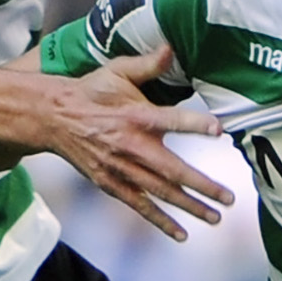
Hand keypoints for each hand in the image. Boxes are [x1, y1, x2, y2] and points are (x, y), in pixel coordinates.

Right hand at [38, 45, 231, 240]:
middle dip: (201, 185)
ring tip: (215, 217)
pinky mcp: (111, 183)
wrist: (52, 117)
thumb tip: (172, 47)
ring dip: (188, 206)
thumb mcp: (117, 72)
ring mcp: (120, 168)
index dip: (193, 124)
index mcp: (134, 115)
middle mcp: (129, 145)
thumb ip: (147, 64)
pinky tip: (182, 233)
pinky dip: (160, 220)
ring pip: (159, 192)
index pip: (169, 120)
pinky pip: (139, 205)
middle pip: (170, 169)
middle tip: (229, 198)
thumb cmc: (92, 92)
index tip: (218, 130)